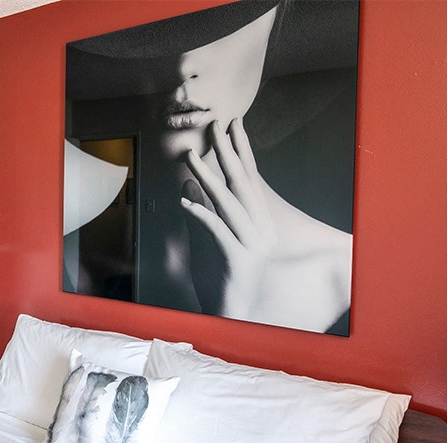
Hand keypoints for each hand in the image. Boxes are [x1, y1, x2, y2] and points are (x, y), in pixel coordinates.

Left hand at [180, 118, 277, 319]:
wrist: (230, 314)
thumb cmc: (219, 278)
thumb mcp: (207, 238)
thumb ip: (201, 210)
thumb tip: (189, 182)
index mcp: (259, 221)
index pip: (249, 179)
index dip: (240, 150)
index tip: (232, 124)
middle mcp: (261, 229)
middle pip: (242, 184)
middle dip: (228, 152)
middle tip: (215, 125)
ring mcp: (252, 246)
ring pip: (229, 204)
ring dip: (209, 177)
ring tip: (190, 156)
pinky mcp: (237, 261)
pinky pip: (218, 232)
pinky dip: (201, 214)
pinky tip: (185, 200)